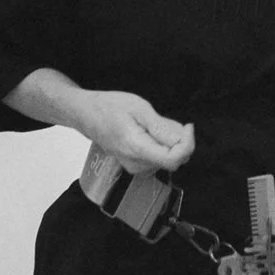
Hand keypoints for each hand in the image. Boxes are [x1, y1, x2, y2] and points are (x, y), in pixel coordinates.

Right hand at [78, 92, 194, 175]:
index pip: (173, 160)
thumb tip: (180, 140)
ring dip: (168, 141)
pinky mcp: (135, 166)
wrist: (87, 114)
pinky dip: (161, 144)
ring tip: (151, 123)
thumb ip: (160, 127)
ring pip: (167, 159)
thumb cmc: (110, 107)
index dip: (187, 144)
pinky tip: (148, 131)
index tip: (188, 127)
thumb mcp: (139, 108)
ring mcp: (135, 167)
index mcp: (137, 149)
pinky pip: (158, 158)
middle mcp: (136, 164)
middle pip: (173, 160)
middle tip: (163, 119)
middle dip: (177, 140)